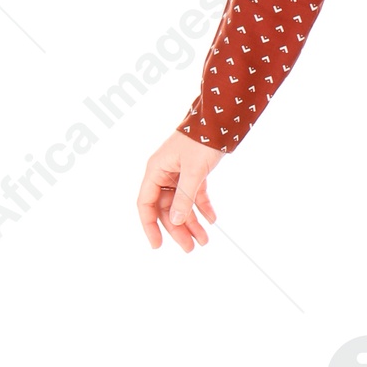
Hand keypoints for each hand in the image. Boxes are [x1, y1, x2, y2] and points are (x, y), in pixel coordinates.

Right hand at [138, 132, 222, 252]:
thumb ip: (184, 197)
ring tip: (205, 240)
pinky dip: (203, 207)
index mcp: (155, 170)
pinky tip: (212, 220)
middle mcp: (164, 173)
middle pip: (166, 208)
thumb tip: (174, 221)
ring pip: (181, 204)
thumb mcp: (193, 171)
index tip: (157, 245)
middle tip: (190, 248)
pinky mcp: (194, 172)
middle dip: (178, 229)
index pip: (146, 204)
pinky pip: (195, 195)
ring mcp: (178, 173)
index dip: (150, 225)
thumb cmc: (202, 139)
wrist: (220, 119)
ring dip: (192, 222)